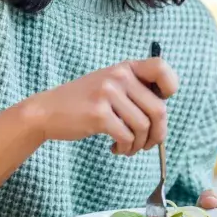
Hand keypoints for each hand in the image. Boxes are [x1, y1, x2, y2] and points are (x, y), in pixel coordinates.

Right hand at [23, 58, 177, 155]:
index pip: (162, 69)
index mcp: (125, 67)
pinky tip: (116, 149)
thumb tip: (162, 117)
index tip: (157, 106)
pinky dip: (126, 149)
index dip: (169, 89)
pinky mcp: (99, 114)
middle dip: (157, 134)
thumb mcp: (110, 85)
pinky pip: (127, 137)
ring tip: (127, 148)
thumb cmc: (83, 102)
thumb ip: (135, 92)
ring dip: (139, 145)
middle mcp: (119, 76)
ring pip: (143, 127)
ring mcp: (108, 93)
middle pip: (158, 109)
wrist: (47, 111)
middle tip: (147, 144)